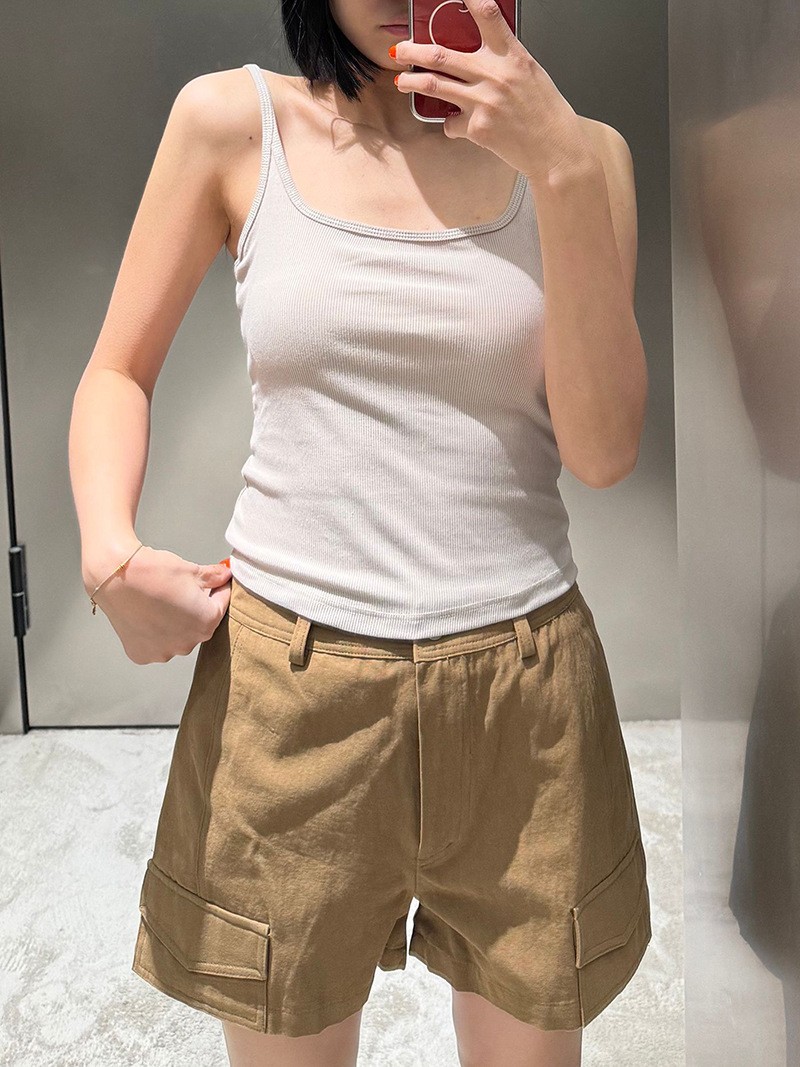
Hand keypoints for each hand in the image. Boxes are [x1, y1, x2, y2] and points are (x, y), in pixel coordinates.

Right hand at [87, 545, 232, 664]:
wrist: (114, 577)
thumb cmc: (152, 572)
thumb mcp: (191, 570)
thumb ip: (213, 577)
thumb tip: (224, 575)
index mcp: (206, 623)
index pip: (221, 606)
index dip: (219, 591)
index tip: (216, 583)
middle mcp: (187, 644)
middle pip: (199, 625)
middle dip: (196, 609)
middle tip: (183, 591)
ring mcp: (164, 652)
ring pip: (178, 637)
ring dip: (176, 624)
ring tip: (162, 603)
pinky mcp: (143, 655)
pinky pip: (156, 645)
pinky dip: (155, 633)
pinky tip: (147, 616)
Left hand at [390, 0, 598, 187]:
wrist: (555, 148)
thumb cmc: (545, 112)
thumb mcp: (530, 74)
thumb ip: (504, 61)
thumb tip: (479, 54)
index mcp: (512, 56)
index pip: (487, 16)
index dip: (468, 0)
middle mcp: (495, 75)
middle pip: (442, 55)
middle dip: (414, 50)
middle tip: (400, 50)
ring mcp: (484, 102)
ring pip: (434, 85)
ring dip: (412, 83)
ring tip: (402, 82)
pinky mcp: (477, 128)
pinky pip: (451, 123)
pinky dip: (450, 125)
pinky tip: (457, 125)